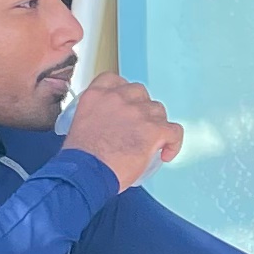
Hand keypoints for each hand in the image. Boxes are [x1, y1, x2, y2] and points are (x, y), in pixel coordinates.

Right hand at [65, 71, 183, 191]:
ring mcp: (138, 112)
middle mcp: (118, 98)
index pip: (114, 80)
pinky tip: (166, 152)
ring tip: (151, 141)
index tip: (126, 103)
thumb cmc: (80, 159)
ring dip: (156, 124)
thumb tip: (105, 126)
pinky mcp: (153, 130)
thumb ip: (94, 117)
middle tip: (138, 125)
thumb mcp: (78, 125)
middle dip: (141, 108)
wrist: (86, 174)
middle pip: (140, 93)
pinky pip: (174, 131)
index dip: (123, 92)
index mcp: (96, 96)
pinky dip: (173, 142)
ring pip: (158, 110)